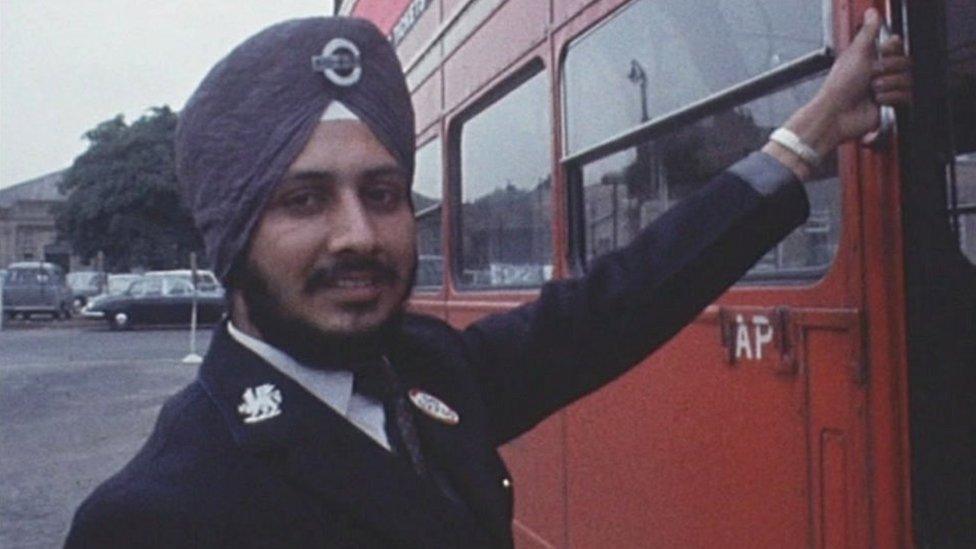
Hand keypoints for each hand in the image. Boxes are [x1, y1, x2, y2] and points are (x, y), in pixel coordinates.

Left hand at [763, 8, 912, 180]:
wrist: (837, 115)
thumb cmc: (841, 86)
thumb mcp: (856, 53)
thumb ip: (868, 32)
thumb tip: (871, 11)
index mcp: (871, 57)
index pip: (897, 46)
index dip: (892, 50)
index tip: (883, 52)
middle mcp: (880, 72)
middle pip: (906, 63)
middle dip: (888, 69)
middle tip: (872, 75)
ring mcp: (886, 89)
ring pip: (907, 80)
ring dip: (888, 85)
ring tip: (872, 90)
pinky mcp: (891, 105)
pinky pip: (906, 97)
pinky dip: (891, 98)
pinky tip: (877, 101)